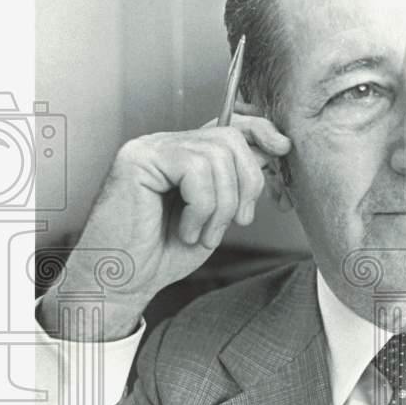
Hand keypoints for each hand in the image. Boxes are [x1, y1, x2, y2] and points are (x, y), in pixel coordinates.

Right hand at [38, 113, 290, 338]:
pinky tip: (186, 230)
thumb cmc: (162, 254)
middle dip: (247, 183)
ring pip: (217, 156)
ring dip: (222, 206)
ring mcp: (150, 148)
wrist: (122, 282)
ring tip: (204, 234)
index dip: (261, 131)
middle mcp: (166, 144)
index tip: (283, 149)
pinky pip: (195, 170)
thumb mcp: (215, 214)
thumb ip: (235, 182)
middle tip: (240, 221)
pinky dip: (201, 208)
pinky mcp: (138, 160)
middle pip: (231, 138)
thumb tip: (270, 152)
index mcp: (184, 153)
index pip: (229, 123)